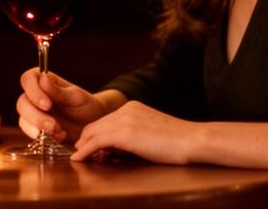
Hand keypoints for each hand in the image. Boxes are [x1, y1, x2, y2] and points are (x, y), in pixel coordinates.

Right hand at [14, 69, 111, 142]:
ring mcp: (34, 113)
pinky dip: (42, 137)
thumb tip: (42, 78)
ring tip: (58, 132)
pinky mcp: (36, 128)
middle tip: (53, 125)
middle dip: (36, 116)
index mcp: (44, 82)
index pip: (28, 79)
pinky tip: (58, 137)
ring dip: (38, 128)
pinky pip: (30, 132)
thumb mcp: (76, 97)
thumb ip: (58, 91)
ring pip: (23, 119)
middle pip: (22, 102)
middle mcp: (35, 96)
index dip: (33, 91)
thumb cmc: (86, 106)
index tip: (47, 105)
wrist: (92, 125)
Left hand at [70, 101, 201, 164]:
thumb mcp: (150, 132)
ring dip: (81, 146)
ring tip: (76, 157)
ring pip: (93, 132)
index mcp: (133, 107)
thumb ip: (132, 135)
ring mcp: (125, 120)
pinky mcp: (125, 133)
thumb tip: (114, 148)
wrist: (191, 140)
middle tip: (77, 152)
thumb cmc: (176, 142)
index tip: (86, 145)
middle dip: (83, 139)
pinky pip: (96, 142)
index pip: (105, 120)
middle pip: (95, 125)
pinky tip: (79, 159)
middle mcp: (126, 109)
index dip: (93, 134)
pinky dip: (84, 151)